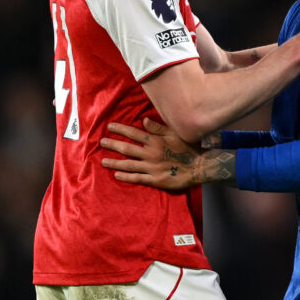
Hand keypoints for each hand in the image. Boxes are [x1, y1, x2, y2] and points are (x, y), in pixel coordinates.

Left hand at [101, 118, 235, 188]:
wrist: (198, 167)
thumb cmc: (187, 148)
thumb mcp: (175, 133)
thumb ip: (158, 128)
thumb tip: (143, 120)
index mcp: (155, 141)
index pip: (134, 133)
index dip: (120, 129)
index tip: (110, 127)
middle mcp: (150, 154)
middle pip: (127, 148)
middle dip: (113, 144)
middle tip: (101, 142)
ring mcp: (151, 168)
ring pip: (128, 164)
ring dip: (114, 162)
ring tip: (103, 161)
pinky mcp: (154, 180)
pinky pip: (136, 178)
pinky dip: (125, 177)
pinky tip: (116, 175)